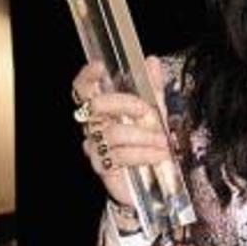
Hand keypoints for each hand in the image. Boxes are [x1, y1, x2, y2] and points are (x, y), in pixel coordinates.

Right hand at [71, 56, 171, 207]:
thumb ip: (153, 88)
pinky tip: (159, 156)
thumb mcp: (155, 113)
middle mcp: (93, 127)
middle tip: (149, 112)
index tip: (99, 66)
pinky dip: (144, 153)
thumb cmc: (148, 145)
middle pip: (97, 106)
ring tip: (163, 142)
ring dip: (143, 135)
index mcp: (102, 111)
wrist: (153, 184)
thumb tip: (152, 61)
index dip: (87, 76)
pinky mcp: (103, 168)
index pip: (83, 90)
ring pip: (113, 132)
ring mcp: (95, 148)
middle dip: (126, 104)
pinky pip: (121, 155)